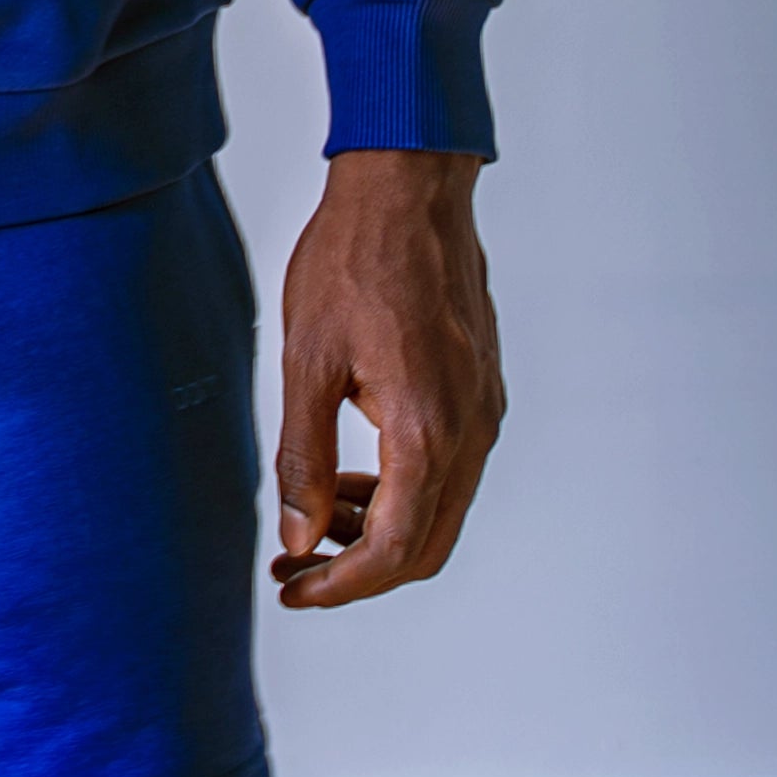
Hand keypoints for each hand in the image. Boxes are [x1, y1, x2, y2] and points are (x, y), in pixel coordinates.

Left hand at [271, 151, 502, 609]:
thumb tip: (299, 533)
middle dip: (359, 568)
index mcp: (428, 431)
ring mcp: (483, 411)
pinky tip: (353, 470)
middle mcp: (471, 431)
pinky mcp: (480, 390)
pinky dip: (403, 489)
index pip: (396, 550)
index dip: (341, 585)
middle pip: (426, 547)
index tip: (294, 587)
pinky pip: (450, 469)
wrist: (409, 188)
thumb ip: (305, 456)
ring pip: (440, 510)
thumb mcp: (307, 360)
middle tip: (296, 561)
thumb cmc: (353, 260)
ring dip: (380, 529)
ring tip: (315, 512)